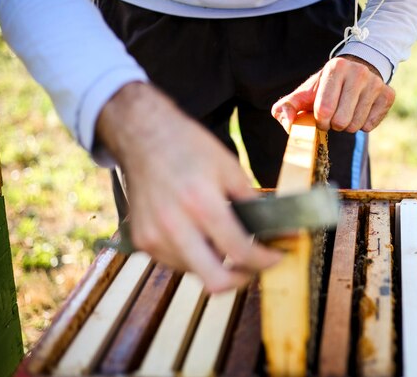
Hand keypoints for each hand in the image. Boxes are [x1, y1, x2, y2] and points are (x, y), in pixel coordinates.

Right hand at [96, 82, 281, 291]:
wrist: (143, 136)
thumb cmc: (188, 147)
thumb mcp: (229, 166)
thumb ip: (251, 202)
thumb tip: (274, 227)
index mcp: (201, 203)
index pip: (240, 250)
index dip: (265, 260)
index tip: (275, 258)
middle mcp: (174, 226)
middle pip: (214, 280)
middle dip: (241, 278)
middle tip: (253, 266)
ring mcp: (153, 237)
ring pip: (195, 273)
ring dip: (215, 264)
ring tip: (222, 240)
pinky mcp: (141, 240)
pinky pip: (175, 263)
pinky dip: (193, 256)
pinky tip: (199, 235)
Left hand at [271, 55, 394, 132]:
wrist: (357, 71)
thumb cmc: (325, 87)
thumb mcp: (304, 93)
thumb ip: (286, 107)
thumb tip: (288, 124)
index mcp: (335, 68)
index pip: (324, 110)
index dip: (320, 120)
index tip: (321, 115)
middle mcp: (358, 72)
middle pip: (341, 121)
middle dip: (333, 124)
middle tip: (334, 115)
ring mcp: (376, 83)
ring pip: (356, 125)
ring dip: (347, 125)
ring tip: (346, 112)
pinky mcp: (388, 95)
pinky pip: (370, 126)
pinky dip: (362, 124)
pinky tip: (359, 111)